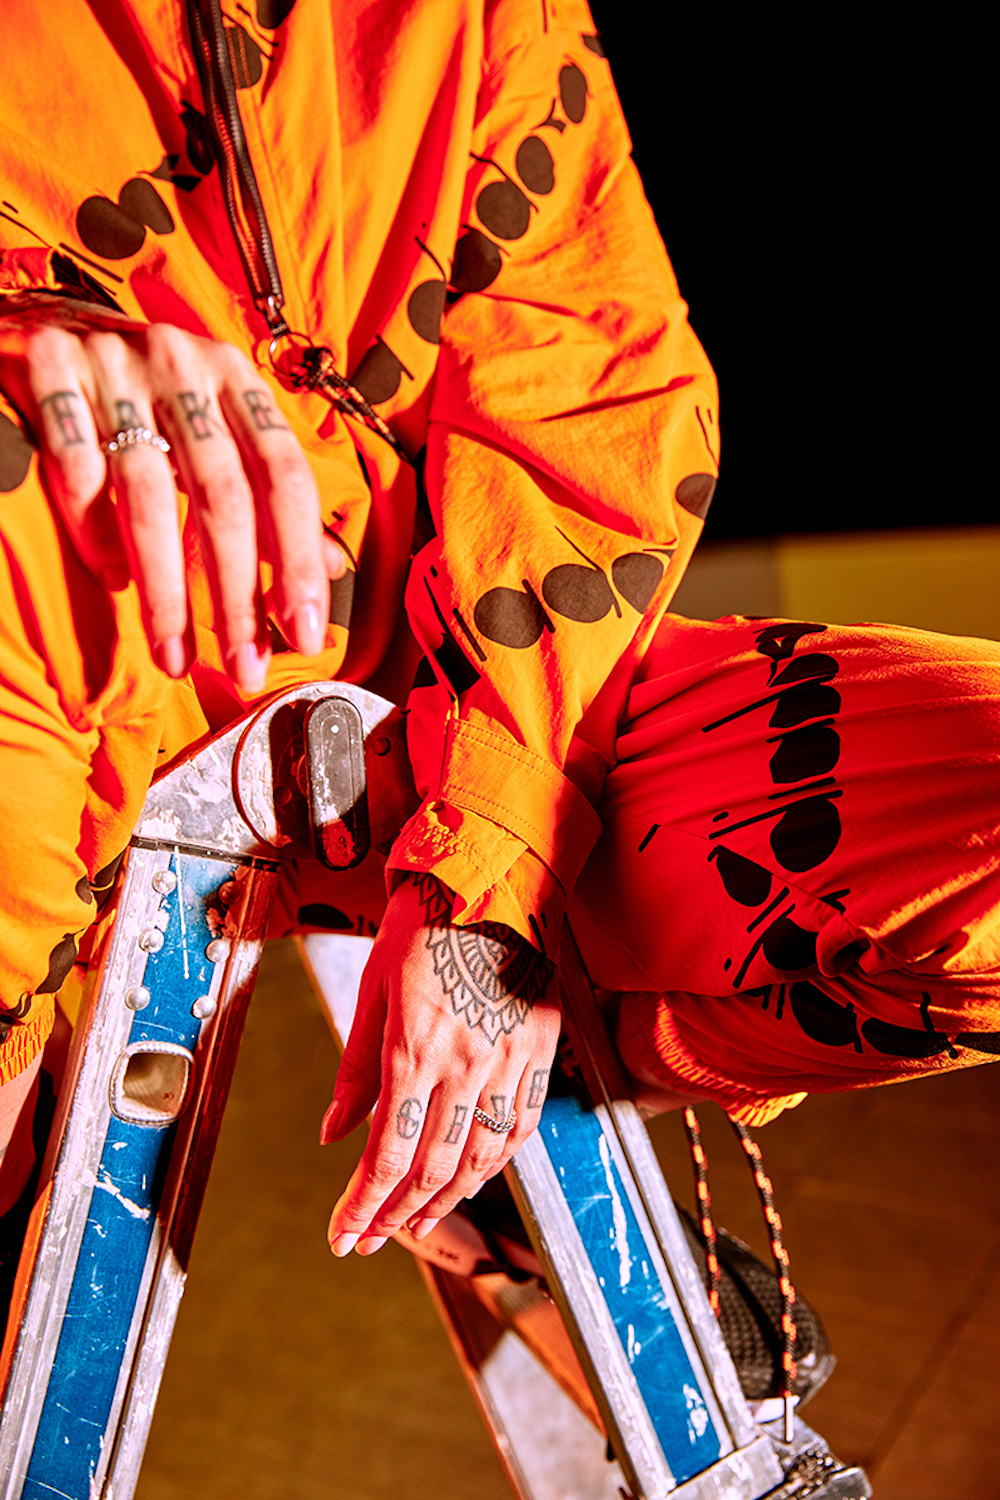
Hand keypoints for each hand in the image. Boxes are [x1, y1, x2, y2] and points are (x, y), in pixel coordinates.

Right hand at [0, 299, 344, 690]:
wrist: (41, 321)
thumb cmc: (142, 394)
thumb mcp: (214, 431)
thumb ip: (268, 494)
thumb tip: (329, 568)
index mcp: (237, 380)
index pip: (285, 476)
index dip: (298, 560)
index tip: (303, 632)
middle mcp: (183, 364)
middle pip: (224, 495)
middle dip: (237, 596)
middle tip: (244, 666)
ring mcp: (113, 363)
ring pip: (149, 493)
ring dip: (165, 590)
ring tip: (173, 654)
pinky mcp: (47, 368)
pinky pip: (76, 468)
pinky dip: (95, 533)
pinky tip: (111, 578)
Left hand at [322, 873, 559, 1254]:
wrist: (494, 879)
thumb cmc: (425, 925)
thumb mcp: (374, 989)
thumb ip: (357, 1070)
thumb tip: (332, 1133)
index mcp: (414, 1049)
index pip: (387, 1155)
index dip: (363, 1206)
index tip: (344, 1236)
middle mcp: (465, 1065)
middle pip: (431, 1168)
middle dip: (395, 1214)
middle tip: (371, 1239)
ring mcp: (508, 1061)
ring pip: (480, 1157)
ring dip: (447, 1200)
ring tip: (418, 1221)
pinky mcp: (539, 1051)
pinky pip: (520, 1126)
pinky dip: (496, 1163)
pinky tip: (475, 1178)